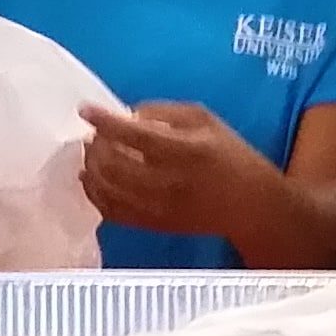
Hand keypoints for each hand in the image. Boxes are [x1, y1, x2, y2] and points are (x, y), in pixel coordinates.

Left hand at [78, 104, 269, 238]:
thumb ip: (163, 112)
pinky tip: (92, 179)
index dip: (104, 122)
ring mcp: (159, 209)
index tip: (85, 109)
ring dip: (92, 169)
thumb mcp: (205, 120)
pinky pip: (112, 213)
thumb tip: (124, 114)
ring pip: (108, 190)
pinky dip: (95, 194)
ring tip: (92, 154)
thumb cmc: (229, 155)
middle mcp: (169, 182)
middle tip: (94, 134)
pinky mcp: (153, 226)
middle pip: (114, 165)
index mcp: (186, 150)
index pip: (134, 136)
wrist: (251, 206)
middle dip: (95, 146)